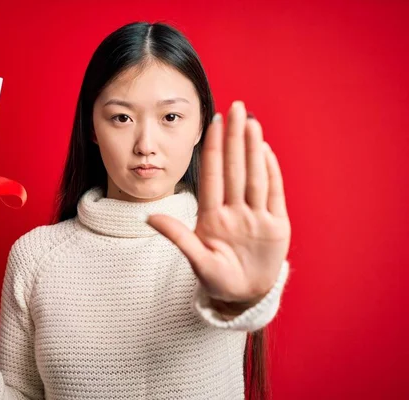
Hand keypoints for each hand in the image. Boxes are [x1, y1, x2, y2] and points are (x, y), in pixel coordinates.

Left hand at [147, 101, 290, 309]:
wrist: (243, 297)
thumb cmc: (217, 280)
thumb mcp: (197, 261)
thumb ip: (178, 238)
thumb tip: (148, 218)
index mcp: (213, 217)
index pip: (213, 175)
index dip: (214, 149)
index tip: (212, 123)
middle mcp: (235, 211)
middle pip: (235, 168)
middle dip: (235, 138)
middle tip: (235, 107)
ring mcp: (256, 217)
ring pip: (255, 176)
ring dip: (253, 149)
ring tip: (251, 122)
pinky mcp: (277, 226)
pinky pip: (273, 194)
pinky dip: (271, 172)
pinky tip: (266, 150)